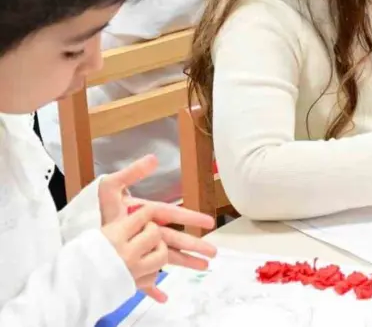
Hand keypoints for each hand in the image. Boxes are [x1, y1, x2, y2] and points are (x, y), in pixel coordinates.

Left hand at [99, 155, 215, 301]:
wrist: (74, 228)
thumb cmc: (93, 207)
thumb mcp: (110, 186)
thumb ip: (132, 173)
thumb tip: (153, 158)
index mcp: (145, 215)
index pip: (173, 216)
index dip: (191, 218)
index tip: (209, 223)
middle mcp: (146, 232)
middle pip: (175, 240)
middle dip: (195, 246)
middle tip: (213, 253)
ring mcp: (138, 248)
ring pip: (166, 258)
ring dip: (184, 263)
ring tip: (203, 268)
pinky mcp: (128, 264)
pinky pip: (142, 278)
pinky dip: (153, 288)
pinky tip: (163, 297)